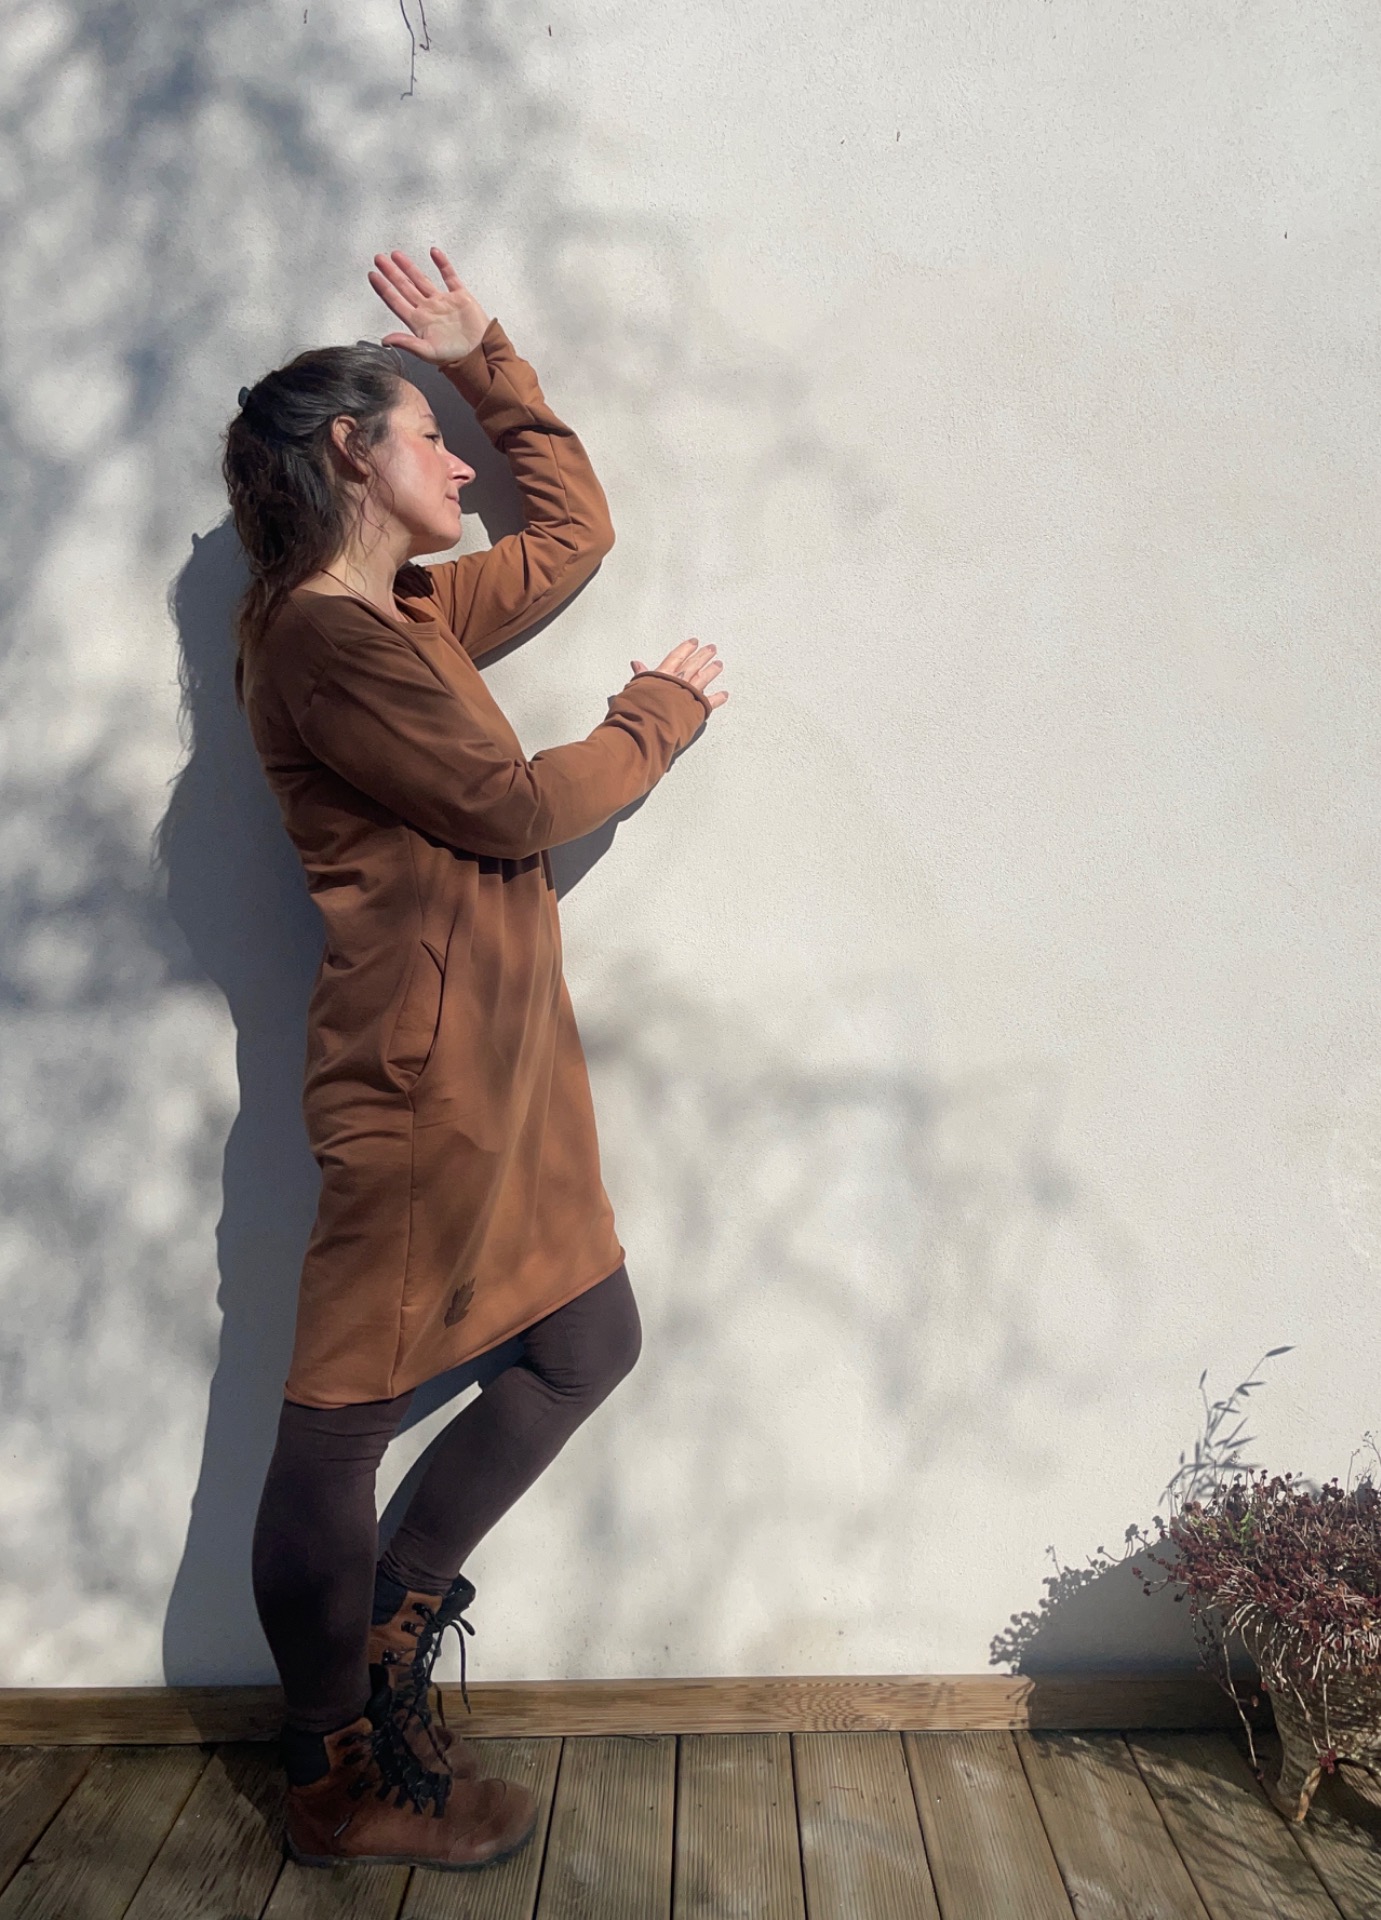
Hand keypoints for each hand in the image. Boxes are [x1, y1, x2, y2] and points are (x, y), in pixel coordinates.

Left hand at [368, 248, 490, 365]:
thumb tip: (385, 340)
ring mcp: (443, 302)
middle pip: (405, 287)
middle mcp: (428, 309)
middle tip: (378, 258)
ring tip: (396, 255)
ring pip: (422, 279)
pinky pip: (449, 276)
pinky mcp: (460, 296)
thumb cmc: (455, 357)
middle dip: (392, 273)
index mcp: (419, 322)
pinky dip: (442, 264)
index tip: (372, 275)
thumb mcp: (428, 352)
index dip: (384, 288)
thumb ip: (407, 343)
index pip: (396, 301)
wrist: (480, 354)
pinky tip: (433, 252)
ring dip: (409, 267)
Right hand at [631, 639, 727, 710]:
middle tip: (712, 648)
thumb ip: (641, 675)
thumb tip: (636, 663)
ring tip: (719, 664)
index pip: (677, 657)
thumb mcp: (636, 688)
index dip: (686, 649)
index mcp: (664, 675)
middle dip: (703, 655)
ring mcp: (690, 694)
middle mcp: (679, 681)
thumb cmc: (640, 708)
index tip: (694, 642)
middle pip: (694, 664)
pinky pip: (711, 702)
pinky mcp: (698, 708)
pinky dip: (718, 698)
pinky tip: (725, 694)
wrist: (650, 725)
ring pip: (704, 678)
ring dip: (712, 671)